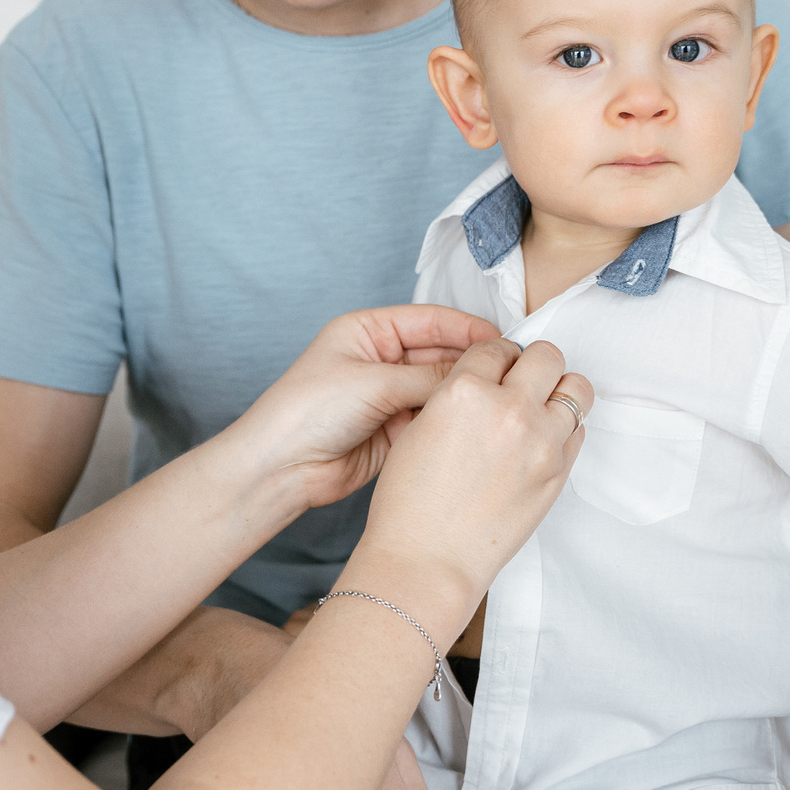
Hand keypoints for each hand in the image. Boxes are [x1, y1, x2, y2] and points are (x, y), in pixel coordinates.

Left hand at [231, 306, 504, 516]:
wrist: (280, 468)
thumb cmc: (306, 411)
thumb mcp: (373, 382)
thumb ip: (428, 377)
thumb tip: (476, 372)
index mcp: (368, 331)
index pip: (429, 321)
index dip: (467, 329)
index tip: (502, 340)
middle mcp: (380, 360)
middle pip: (439, 355)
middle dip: (470, 364)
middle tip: (509, 373)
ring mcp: (388, 396)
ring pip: (439, 390)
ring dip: (463, 396)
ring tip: (498, 401)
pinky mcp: (394, 430)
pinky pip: (432, 419)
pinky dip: (450, 422)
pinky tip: (474, 425)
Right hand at [352, 338, 590, 604]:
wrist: (428, 561)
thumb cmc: (410, 503)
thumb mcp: (418, 429)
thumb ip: (457, 396)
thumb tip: (486, 382)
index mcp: (464, 391)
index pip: (496, 347)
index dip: (494, 358)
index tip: (494, 369)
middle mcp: (508, 409)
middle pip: (546, 356)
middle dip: (532, 365)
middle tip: (521, 383)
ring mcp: (541, 441)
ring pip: (576, 389)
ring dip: (558, 392)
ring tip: (540, 410)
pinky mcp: (559, 471)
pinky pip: (578, 430)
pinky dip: (563, 429)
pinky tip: (540, 442)